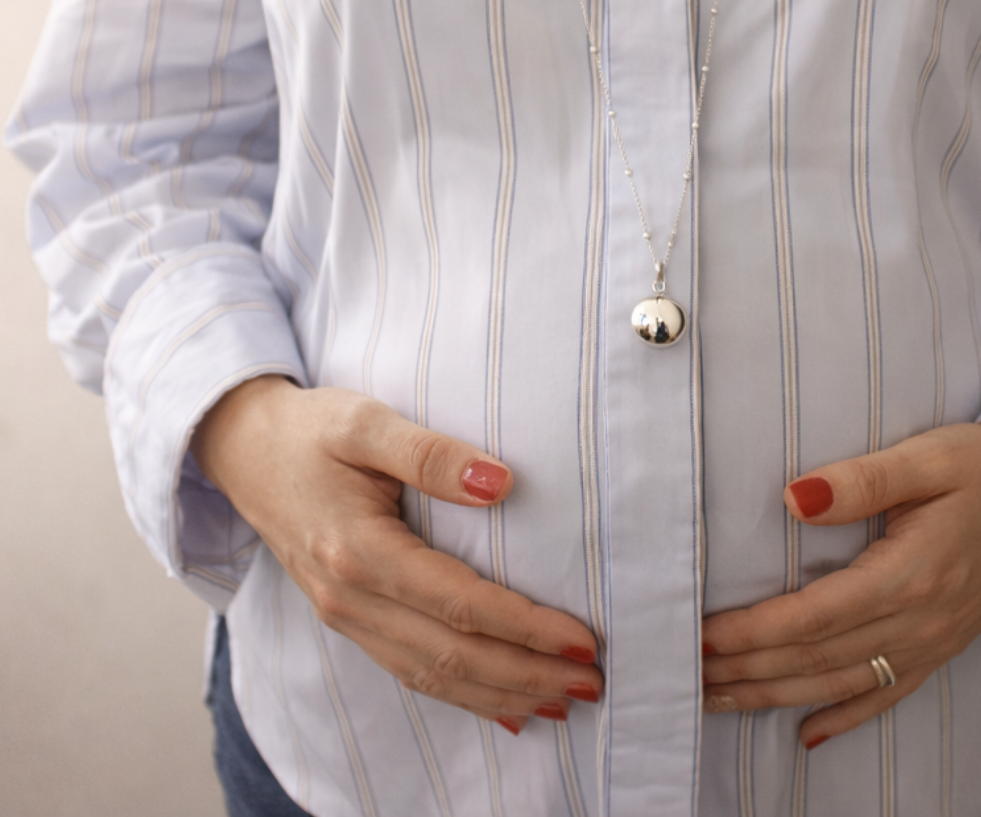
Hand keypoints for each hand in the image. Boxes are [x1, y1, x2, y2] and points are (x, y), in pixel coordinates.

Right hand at [191, 377, 603, 734]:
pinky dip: (459, 695)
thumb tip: (501, 483)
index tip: (580, 637)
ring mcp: (345, 615)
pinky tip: (502, 708)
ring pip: (431, 675)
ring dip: (500, 695)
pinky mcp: (347, 617)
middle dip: (526, 674)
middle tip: (591, 681)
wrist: (239, 448)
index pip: (459, 604)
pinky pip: (408, 670)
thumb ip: (431, 453)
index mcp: (359, 551)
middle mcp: (350, 597)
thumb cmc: (307, 430)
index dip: (524, 626)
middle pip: (451, 655)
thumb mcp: (364, 421)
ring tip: (561, 703)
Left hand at [700, 422, 980, 748]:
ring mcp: (932, 641)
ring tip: (719, 701)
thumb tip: (793, 498)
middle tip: (686, 676)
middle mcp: (919, 621)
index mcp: (909, 575)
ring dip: (775, 697)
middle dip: (747, 671)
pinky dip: (844, 718)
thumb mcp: (928, 458)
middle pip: (816, 659)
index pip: (812, 616)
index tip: (702, 636)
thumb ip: (860, 480)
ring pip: (841, 684)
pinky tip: (808, 735)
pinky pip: (887, 694)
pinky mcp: (943, 645)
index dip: (752, 631)